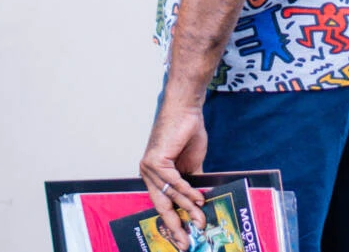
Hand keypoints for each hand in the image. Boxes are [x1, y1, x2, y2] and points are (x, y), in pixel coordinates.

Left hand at [139, 102, 207, 249]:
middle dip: (175, 225)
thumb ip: (192, 183)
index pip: (162, 203)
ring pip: (170, 195)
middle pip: (161, 206)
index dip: (173, 221)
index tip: (184, 237)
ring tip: (200, 220)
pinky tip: (198, 199)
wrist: (186, 110)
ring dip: (188, 209)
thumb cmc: (187, 132)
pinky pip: (173, 182)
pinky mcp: (155, 160)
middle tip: (186, 242)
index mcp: (155, 175)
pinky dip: (187, 192)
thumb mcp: (191, 164)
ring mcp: (149, 167)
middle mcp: (148, 172)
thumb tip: (199, 203)